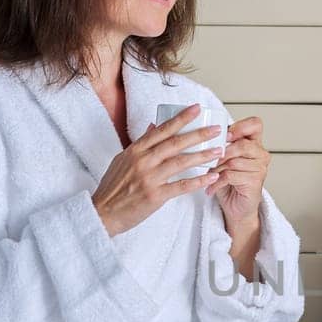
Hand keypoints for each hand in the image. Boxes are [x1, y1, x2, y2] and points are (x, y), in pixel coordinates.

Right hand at [90, 106, 223, 236]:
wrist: (103, 212)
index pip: (162, 129)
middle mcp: (143, 161)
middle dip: (198, 134)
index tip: (197, 109)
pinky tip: (211, 177)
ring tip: (219, 151)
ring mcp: (149, 178)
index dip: (181, 118)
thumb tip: (153, 125)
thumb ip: (141, 143)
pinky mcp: (155, 195)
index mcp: (135, 150)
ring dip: (202, 156)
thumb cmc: (113, 187)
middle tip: (217, 129)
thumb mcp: (122, 159)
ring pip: (181, 162)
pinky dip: (197, 181)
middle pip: (175, 143)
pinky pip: (181, 186)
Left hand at [209, 116, 270, 232]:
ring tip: (209, 175)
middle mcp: (261, 154)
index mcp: (254, 143)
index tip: (225, 135)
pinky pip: (231, 176)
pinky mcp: (255, 182)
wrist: (237, 207)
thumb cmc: (229, 182)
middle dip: (222, 152)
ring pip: (234, 161)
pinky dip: (216, 182)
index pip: (255, 123)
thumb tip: (204, 134)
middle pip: (242, 144)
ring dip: (216, 169)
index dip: (240, 127)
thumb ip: (221, 144)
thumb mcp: (223, 159)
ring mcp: (260, 168)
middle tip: (210, 160)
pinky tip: (211, 186)